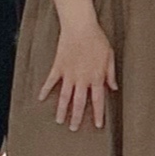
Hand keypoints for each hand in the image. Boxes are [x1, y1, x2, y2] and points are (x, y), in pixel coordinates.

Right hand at [42, 16, 119, 130]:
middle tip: (73, 129)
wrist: (80, 26)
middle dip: (77, 117)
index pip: (98, 100)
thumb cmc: (97, 39)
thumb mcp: (109, 56)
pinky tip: (41, 99)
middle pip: (79, 103)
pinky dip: (45, 90)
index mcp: (96, 77)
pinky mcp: (58, 67)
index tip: (98, 125)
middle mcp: (82, 79)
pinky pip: (51, 81)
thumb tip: (113, 87)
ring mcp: (69, 74)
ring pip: (64, 96)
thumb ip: (110, 74)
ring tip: (59, 121)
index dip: (98, 114)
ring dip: (62, 110)